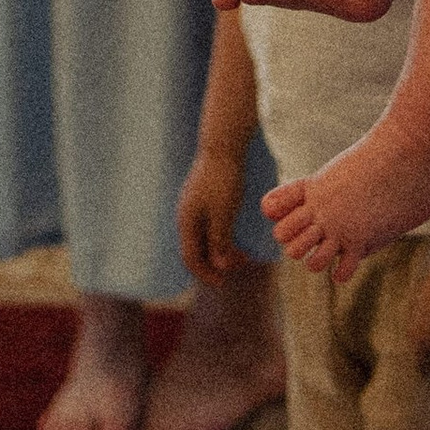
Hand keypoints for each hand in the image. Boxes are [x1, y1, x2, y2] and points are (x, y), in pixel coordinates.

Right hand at [177, 145, 248, 286]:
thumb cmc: (223, 179)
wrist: (222, 146)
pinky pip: (209, 227)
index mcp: (187, 221)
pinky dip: (222, 237)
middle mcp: (186, 217)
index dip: (205, 273)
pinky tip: (237, 238)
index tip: (223, 283)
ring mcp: (193, 208)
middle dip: (215, 263)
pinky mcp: (203, 200)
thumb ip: (220, 240)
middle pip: (196, 250)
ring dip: (221, 251)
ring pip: (204, 238)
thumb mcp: (224, 213)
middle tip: (238, 268)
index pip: (190, 257)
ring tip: (243, 256)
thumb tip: (219, 265)